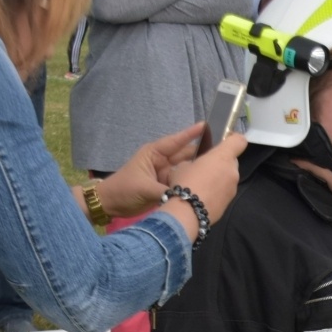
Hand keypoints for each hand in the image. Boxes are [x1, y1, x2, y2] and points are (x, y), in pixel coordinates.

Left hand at [99, 126, 244, 229]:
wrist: (110, 205)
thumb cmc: (123, 190)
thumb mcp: (145, 188)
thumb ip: (168, 193)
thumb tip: (187, 197)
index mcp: (154, 154)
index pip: (176, 141)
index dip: (191, 134)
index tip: (206, 126)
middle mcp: (162, 161)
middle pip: (185, 155)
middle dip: (201, 153)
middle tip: (222, 151)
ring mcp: (165, 174)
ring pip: (186, 170)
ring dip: (198, 170)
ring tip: (219, 167)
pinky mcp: (166, 187)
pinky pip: (182, 183)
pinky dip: (191, 183)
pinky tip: (206, 184)